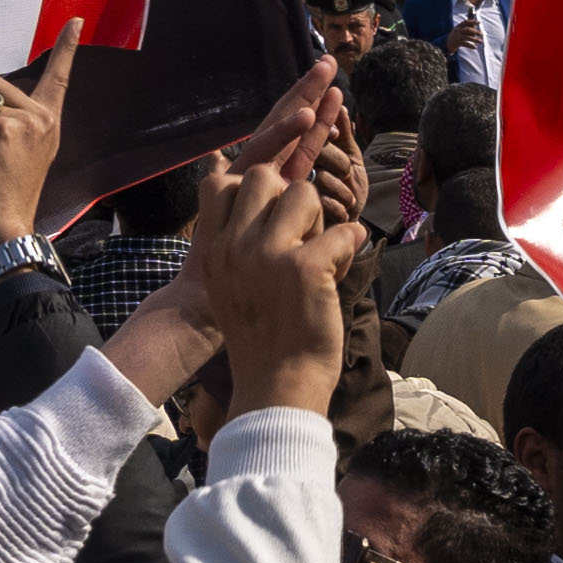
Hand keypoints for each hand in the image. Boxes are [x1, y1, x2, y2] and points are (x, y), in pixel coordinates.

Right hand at [185, 153, 357, 418]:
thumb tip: (256, 189)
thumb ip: (235, 242)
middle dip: (288, 198)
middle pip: (264, 176)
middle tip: (298, 238)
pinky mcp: (304, 268)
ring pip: (304, 193)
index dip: (253, 192)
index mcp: (212, 251)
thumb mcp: (228, 284)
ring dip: (320, 221)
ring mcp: (266, 255)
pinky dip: (350, 247)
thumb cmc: (262, 336)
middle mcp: (233, 247)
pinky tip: (339, 273)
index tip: (271, 222)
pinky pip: (343, 230)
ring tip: (319, 257)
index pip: (219, 183)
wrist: (278, 386)